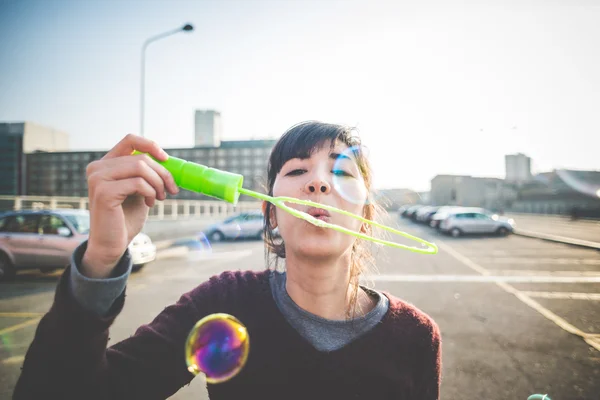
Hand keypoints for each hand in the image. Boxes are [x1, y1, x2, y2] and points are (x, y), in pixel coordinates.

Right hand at [81, 134, 178, 277]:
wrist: (112, 243)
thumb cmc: (125, 217)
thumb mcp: (139, 190)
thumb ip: (145, 173)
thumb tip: (167, 160)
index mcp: (105, 164)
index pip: (130, 140)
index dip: (151, 145)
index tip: (166, 159)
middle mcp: (97, 167)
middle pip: (141, 157)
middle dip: (163, 173)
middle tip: (171, 190)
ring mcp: (98, 178)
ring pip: (141, 168)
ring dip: (158, 183)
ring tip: (159, 197)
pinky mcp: (103, 192)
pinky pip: (138, 183)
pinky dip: (150, 192)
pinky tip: (150, 204)